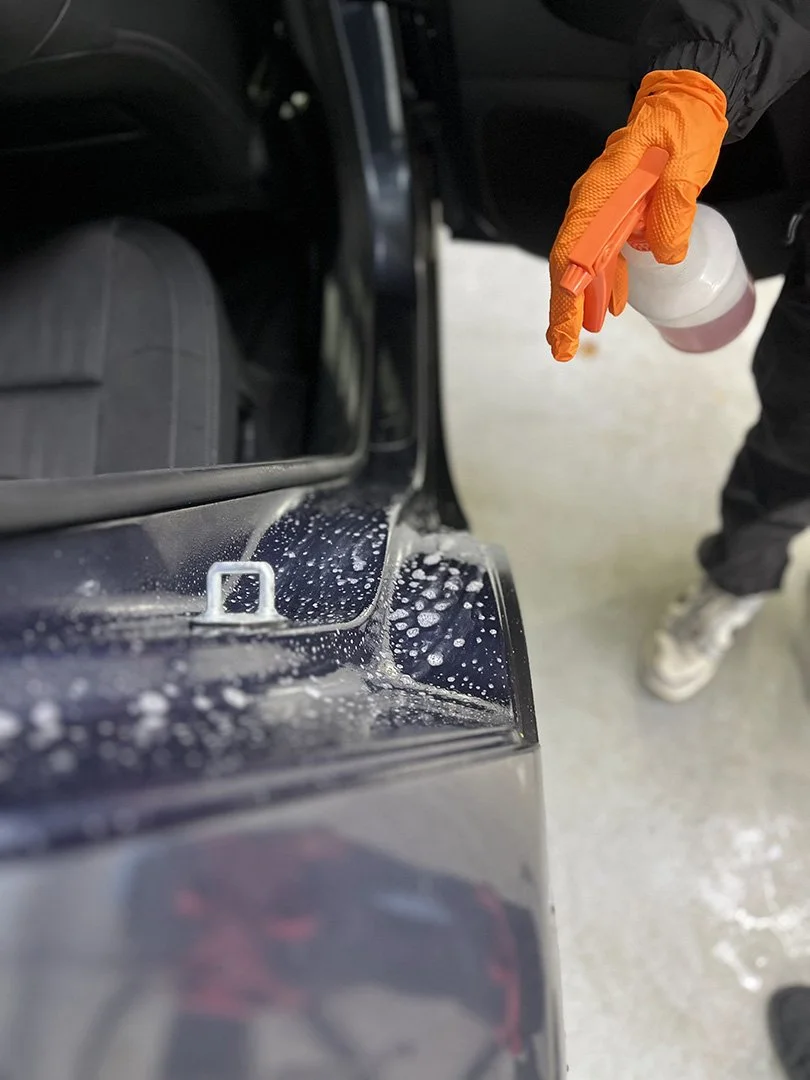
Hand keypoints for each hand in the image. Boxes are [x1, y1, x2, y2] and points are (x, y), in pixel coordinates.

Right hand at [547, 70, 727, 361]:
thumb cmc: (682, 124)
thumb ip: (674, 209)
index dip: (567, 291)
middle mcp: (593, 202)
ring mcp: (602, 209)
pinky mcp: (616, 213)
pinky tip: (611, 307)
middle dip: (564, 309)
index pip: (574, 248)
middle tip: (562, 349)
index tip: (567, 324)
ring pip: (584, 263)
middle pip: (569, 264)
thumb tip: (665, 255)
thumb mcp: (687, 164)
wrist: (685, 100)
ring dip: (582, 302)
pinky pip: (604, 254)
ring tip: (579, 339)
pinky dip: (606, 282)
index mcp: (602, 191)